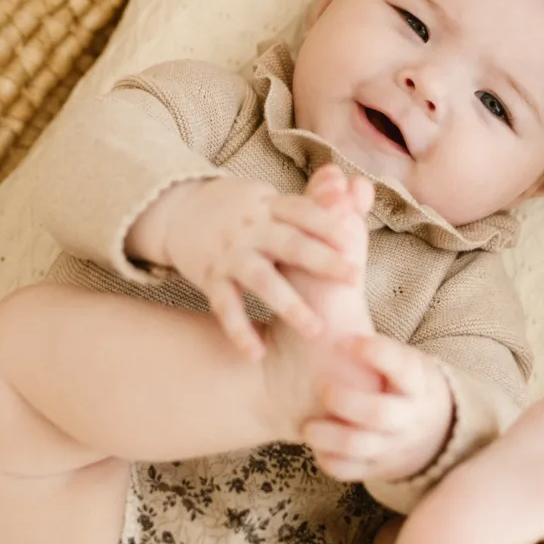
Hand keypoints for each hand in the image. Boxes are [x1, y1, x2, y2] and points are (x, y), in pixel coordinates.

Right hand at [139, 173, 361, 359]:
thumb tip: (363, 189)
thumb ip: (313, 202)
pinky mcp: (210, 277)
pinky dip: (240, 331)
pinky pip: (226, 307)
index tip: (354, 239)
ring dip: (289, 305)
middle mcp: (252, 228)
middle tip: (354, 279)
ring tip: (315, 330)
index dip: (328, 223)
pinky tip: (257, 354)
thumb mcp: (272, 201)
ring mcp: (230, 253)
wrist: (179, 210)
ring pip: (262, 279)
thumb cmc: (244, 212)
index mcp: (272, 207)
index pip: (304, 210)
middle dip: (323, 260)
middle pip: (290, 243)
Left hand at [303, 334, 453, 485]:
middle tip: (320, 386)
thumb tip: (343, 274)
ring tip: (306, 427)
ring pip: (362, 446)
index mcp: (417, 381)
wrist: (432, 431)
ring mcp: (394, 445)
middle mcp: (409, 416)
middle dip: (348, 401)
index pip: (402, 367)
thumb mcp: (403, 357)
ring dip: (331, 436)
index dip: (376, 354)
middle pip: (380, 413)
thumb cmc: (401, 381)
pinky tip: (316, 446)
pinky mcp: (377, 467)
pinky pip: (351, 471)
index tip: (346, 340)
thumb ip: (374, 331)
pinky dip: (331, 461)